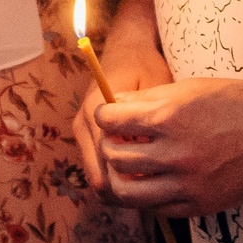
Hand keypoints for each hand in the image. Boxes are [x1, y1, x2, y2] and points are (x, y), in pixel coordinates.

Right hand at [74, 21, 172, 200]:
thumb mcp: (154, 91)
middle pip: (99, 177)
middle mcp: (83, 125)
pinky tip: (143, 176)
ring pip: (98, 178)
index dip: (132, 181)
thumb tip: (157, 160)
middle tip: (157, 193)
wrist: (126, 49)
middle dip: (126, 191)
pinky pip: (99, 168)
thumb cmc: (144, 67)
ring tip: (152, 186)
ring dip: (121, 186)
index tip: (159, 185)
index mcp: (95, 112)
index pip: (106, 162)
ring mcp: (82, 133)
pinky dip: (117, 177)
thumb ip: (151, 123)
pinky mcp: (88, 137)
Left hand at [94, 76, 242, 218]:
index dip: (104, 116)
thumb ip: (148, 98)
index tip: (109, 116)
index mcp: (169, 117)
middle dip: (108, 147)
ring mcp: (187, 183)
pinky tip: (152, 182)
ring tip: (127, 168)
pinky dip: (147, 196)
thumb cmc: (236, 102)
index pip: (111, 121)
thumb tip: (114, 104)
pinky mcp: (200, 205)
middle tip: (116, 141)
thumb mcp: (190, 88)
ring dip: (121, 178)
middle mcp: (175, 153)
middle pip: (114, 158)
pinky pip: (157, 209)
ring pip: (128, 193)